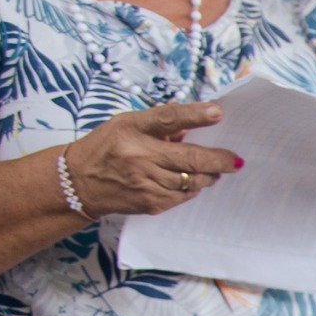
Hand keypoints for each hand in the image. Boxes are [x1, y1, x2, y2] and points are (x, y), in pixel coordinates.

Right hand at [60, 101, 242, 218]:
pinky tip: (189, 182)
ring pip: (193, 181)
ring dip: (208, 176)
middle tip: (235, 160)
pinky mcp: (151, 203)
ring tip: (211, 170)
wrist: (80, 182)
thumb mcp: (126, 124)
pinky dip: (192, 189)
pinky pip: (184, 197)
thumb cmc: (107, 147)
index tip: (218, 112)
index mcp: (132, 129)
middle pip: (191, 159)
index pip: (168, 118)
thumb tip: (196, 124)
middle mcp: (139, 156)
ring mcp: (146, 182)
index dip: (195, 115)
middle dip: (219, 160)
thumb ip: (160, 123)